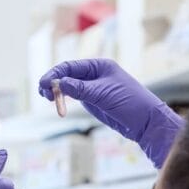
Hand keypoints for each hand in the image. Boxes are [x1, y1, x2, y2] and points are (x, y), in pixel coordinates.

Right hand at [38, 58, 183, 167]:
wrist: (145, 122)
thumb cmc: (129, 103)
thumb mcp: (103, 95)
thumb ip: (80, 88)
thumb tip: (60, 82)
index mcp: (99, 66)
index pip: (70, 66)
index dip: (55, 74)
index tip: (44, 84)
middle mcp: (94, 74)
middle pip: (67, 75)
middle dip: (53, 82)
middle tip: (43, 94)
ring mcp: (93, 87)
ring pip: (68, 86)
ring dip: (56, 91)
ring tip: (48, 99)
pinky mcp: (93, 100)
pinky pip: (74, 96)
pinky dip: (64, 99)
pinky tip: (57, 104)